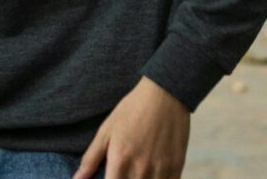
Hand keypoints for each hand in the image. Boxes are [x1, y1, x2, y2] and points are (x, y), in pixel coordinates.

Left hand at [72, 76, 190, 178]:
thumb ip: (91, 158)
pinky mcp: (176, 170)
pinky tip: (150, 173)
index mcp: (119, 162)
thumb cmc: (132, 110)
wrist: (165, 95)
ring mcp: (160, 172)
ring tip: (134, 171)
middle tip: (122, 171)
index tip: (109, 177)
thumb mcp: (107, 129)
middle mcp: (140, 171)